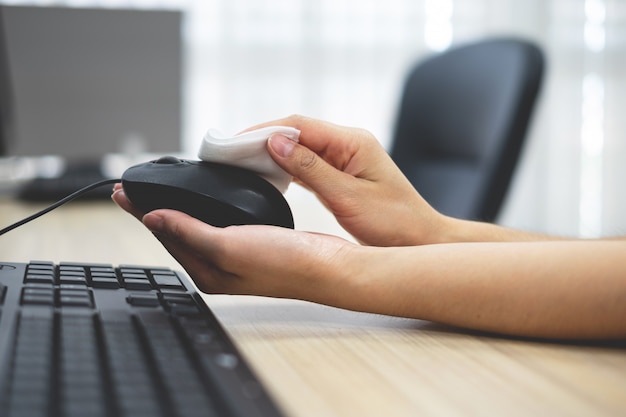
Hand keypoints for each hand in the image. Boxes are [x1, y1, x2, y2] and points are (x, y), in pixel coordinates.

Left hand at [112, 185, 369, 307]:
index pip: (163, 236)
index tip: (122, 191)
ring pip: (194, 228)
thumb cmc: (285, 262)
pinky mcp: (251, 244)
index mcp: (207, 272)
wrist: (329, 265)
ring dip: (176, 208)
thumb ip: (189, 232)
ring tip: (160, 192)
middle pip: (174, 232)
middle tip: (131, 190)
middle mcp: (217, 266)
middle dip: (152, 210)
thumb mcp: (229, 246)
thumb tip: (153, 218)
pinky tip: (204, 201)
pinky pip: (217, 223)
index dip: (141, 211)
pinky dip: (203, 209)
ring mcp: (234, 256)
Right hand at [250, 115, 444, 245]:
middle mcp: (347, 144)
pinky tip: (266, 174)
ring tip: (240, 163)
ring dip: (271, 153)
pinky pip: (306, 163)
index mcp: (353, 141)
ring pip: (298, 147)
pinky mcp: (340, 173)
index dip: (263, 130)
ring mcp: (344, 158)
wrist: (420, 240)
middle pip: (296, 132)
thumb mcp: (348, 197)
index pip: (299, 125)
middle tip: (229, 153)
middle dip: (261, 139)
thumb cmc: (394, 222)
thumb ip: (310, 168)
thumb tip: (275, 142)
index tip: (234, 142)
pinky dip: (284, 167)